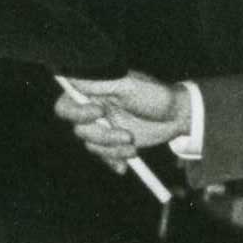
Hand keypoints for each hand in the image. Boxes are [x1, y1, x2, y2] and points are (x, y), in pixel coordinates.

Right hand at [54, 72, 186, 173]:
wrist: (175, 116)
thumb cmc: (154, 94)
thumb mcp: (128, 85)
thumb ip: (100, 83)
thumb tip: (73, 77)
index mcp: (94, 91)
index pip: (66, 102)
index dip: (76, 111)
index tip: (99, 112)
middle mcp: (94, 109)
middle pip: (79, 129)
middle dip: (102, 135)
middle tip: (126, 134)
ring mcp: (103, 127)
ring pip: (91, 145)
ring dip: (112, 148)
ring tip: (132, 144)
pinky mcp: (112, 142)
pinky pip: (103, 156)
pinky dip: (113, 161)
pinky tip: (125, 165)